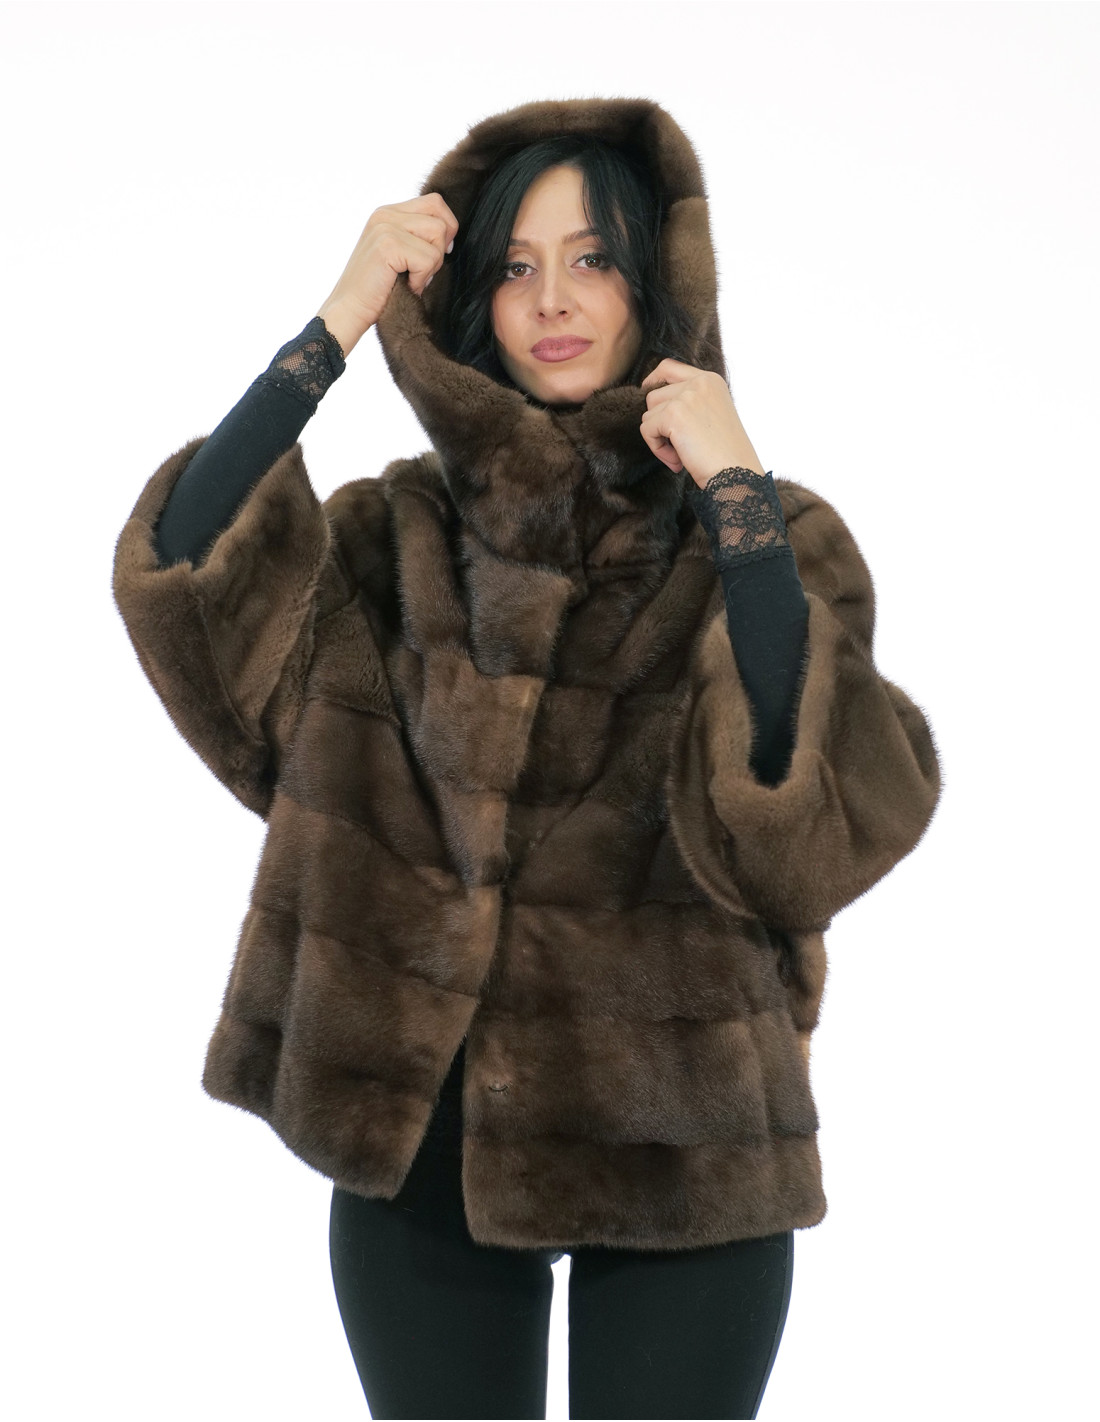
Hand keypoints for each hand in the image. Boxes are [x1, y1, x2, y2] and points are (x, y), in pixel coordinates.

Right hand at [315, 192, 459, 357]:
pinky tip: (405, 287)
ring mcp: (384, 227)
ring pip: (438, 236)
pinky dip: (421, 280)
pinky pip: (428, 259)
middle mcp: (385, 214)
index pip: (435, 203)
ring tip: (410, 279)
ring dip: (431, 266)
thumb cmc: (378, 290)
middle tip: (420, 271)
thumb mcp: (400, 255)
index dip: (445, 229)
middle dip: (439, 249)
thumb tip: (452, 235)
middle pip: (440, 218)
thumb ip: (419, 236)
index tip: (433, 256)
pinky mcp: (387, 245)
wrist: (349, 311)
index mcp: (389, 213)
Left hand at [639, 358, 765, 486]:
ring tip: (681, 455)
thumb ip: (690, 403)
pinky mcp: (673, 414)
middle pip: (653, 395)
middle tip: (680, 447)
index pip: (669, 368)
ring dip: (659, 438)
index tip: (648, 397)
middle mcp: (699, 383)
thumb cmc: (726, 454)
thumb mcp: (712, 416)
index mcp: (710, 380)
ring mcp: (685, 397)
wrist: (736, 474)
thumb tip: (654, 406)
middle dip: (659, 423)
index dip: (653, 381)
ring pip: (648, 414)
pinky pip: (647, 429)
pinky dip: (657, 449)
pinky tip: (678, 461)